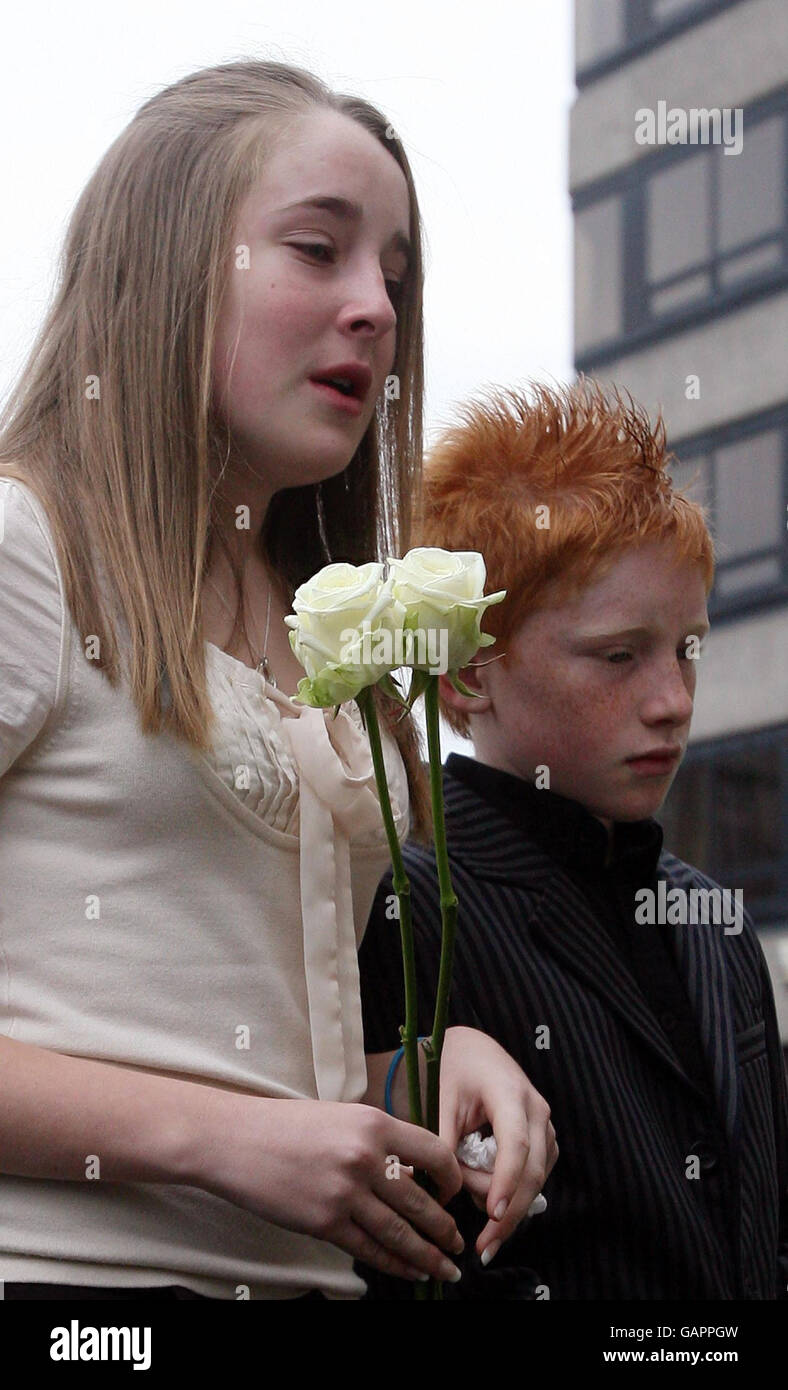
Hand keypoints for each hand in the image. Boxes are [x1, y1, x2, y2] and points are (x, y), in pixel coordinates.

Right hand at [200, 1094, 465, 1283]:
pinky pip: (370, 1249)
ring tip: (445, 1268)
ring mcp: (345, 1192)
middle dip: (445, 1229)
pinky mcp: (324, 1222)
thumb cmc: (287, 1126)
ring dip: (429, 1255)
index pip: (435, 1153)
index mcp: (374, 1123)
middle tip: (457, 1244)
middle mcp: (365, 1157)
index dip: (452, 1179)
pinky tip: (410, 1270)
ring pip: (401, 1233)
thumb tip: (413, 1174)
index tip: (452, 1195)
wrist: (235, 1140)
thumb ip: (378, 1142)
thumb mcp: (342, 1118)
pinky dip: (395, 1264)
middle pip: (422, 1202)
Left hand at [437, 1027, 557, 1263]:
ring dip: (507, 1202)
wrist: (477, 1052)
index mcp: (510, 1093)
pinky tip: (490, 1201)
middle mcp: (537, 1110)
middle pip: (532, 1172)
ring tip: (474, 1207)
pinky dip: (514, 1193)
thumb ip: (443, 1145)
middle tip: (482, 1246)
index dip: (505, 1183)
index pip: (515, 1144)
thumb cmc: (456, 1071)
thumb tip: (441, 1194)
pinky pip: (535, 1176)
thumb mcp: (442, 1101)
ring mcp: (546, 1126)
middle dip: (510, 1214)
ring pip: (536, 1180)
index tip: (492, 1216)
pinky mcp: (546, 1140)